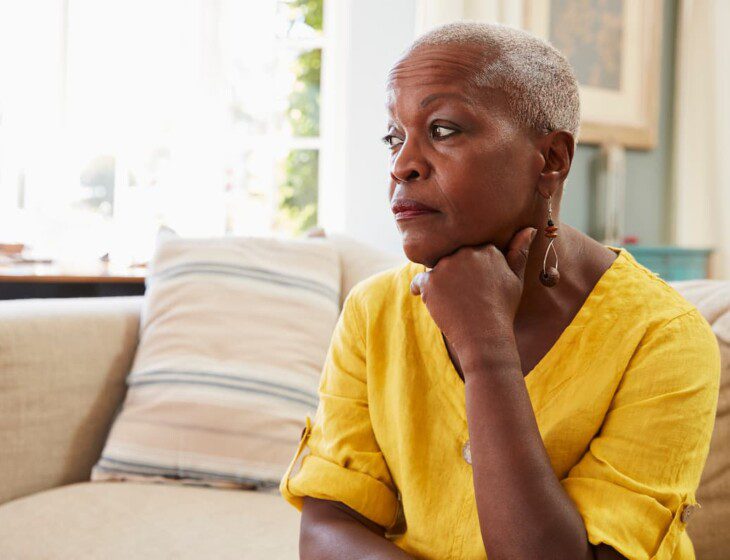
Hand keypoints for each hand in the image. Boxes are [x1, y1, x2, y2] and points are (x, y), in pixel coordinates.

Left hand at [410, 227, 536, 362]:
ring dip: (440, 283)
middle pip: (452, 258)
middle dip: (455, 274)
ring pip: (436, 269)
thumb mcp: (515, 280)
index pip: (470, 252)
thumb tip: (530, 228)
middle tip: (464, 297)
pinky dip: (422, 291)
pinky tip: (435, 303)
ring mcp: (446, 266)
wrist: (485, 336)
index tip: (476, 287)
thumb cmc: (502, 309)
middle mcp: (465, 252)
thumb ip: (519, 252)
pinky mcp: (430, 281)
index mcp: (487, 249)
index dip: (471, 271)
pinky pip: (420, 282)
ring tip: (454, 302)